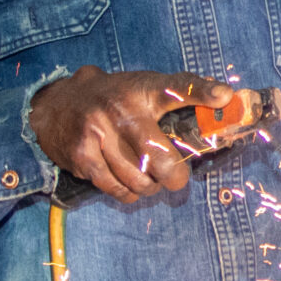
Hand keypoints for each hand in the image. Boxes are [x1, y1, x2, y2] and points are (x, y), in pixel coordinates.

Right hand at [30, 67, 233, 204]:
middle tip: (175, 178)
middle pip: (160, 158)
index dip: (202, 92)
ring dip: (150, 188)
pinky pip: (116, 188)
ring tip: (149, 180)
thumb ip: (182, 92)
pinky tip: (128, 183)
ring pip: (139, 180)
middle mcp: (122, 110)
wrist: (55, 104)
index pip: (177, 87)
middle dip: (174, 177)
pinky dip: (128, 193)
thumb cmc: (113, 98)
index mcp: (143, 89)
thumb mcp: (144, 86)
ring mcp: (99, 133)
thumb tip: (225, 97)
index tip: (224, 97)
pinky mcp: (82, 155)